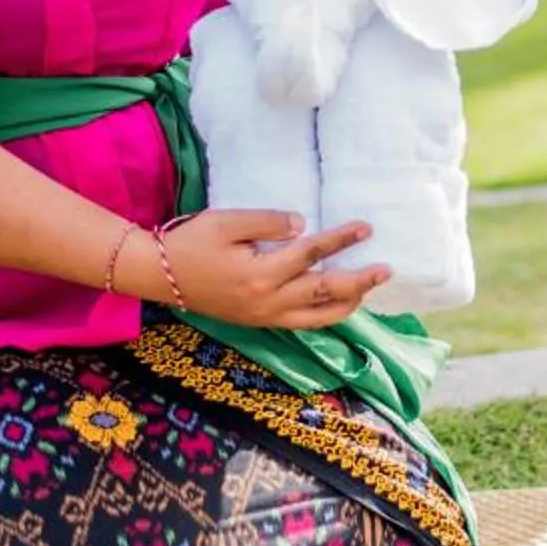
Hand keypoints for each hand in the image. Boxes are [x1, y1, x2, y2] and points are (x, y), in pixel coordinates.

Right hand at [152, 208, 390, 329]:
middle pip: (325, 292)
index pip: (311, 254)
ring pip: (318, 316)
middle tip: (386, 269)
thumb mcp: (226, 222)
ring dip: (348, 303)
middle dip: (360, 281)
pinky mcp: (260, 321)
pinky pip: (303, 323)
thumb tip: (302, 225)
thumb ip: (266, 222)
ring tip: (368, 288)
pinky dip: (326, 315)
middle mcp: (268, 301)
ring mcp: (265, 316)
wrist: (161, 275)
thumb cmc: (192, 242)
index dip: (341, 240)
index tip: (366, 228)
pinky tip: (338, 304)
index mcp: (260, 274)